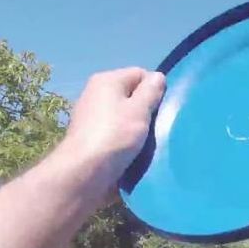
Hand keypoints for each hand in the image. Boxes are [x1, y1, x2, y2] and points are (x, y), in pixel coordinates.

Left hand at [63, 67, 165, 185]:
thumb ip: (151, 91)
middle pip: (132, 95)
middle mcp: (96, 94)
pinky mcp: (91, 138)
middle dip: (147, 109)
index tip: (165, 108)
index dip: (155, 89)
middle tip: (161, 125)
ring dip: (139, 128)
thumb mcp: (139, 110)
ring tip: (151, 141)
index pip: (140, 73)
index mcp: (107, 81)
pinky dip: (127, 140)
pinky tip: (136, 152)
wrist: (83, 173)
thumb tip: (158, 76)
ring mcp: (91, 117)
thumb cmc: (114, 135)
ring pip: (125, 116)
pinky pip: (116, 133)